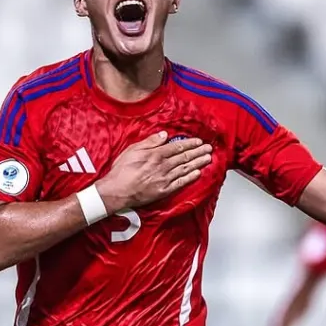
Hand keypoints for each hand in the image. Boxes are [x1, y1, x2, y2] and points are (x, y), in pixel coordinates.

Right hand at [96, 131, 211, 212]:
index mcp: (155, 154)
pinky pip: (180, 183)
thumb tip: (164, 135)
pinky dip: (190, 177)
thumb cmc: (121, 170)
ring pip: (185, 168)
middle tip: (209, 148)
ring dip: (198, 163)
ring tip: (208, 158)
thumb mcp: (132, 150)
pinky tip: (198, 173)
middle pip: (184, 157)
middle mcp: (162, 166)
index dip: (189, 144)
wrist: (117, 191)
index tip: (198, 142)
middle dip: (198, 152)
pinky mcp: (164, 191)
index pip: (177, 147)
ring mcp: (164, 179)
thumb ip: (149, 142)